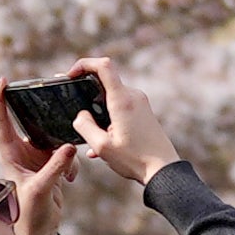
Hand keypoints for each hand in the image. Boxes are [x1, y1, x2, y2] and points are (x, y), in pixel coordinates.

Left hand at [0, 83, 77, 234]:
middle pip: (31, 123)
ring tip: (67, 172)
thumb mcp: (41, 189)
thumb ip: (55, 168)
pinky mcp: (50, 164)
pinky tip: (70, 180)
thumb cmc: (30, 212)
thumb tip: (70, 147)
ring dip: (64, 151)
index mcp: (9, 154)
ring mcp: (36, 157)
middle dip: (44, 117)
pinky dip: (71, 164)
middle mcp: (21, 152)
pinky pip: (64, 153)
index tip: (2, 80)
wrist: (39, 230)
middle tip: (53, 102)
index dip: (0, 100)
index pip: (2, 121)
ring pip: (53, 139)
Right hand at [67, 55, 178, 182]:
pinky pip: (120, 107)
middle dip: (87, 94)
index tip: (71, 76)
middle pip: (104, 82)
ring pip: (111, 97)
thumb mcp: (101, 146)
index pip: (103, 65)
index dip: (84, 64)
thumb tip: (80, 114)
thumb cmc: (135, 159)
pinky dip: (108, 119)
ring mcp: (140, 103)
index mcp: (122, 100)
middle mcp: (133, 96)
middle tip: (75, 109)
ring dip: (98, 111)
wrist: (164, 170)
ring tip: (93, 137)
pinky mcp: (143, 112)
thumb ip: (84, 126)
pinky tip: (104, 142)